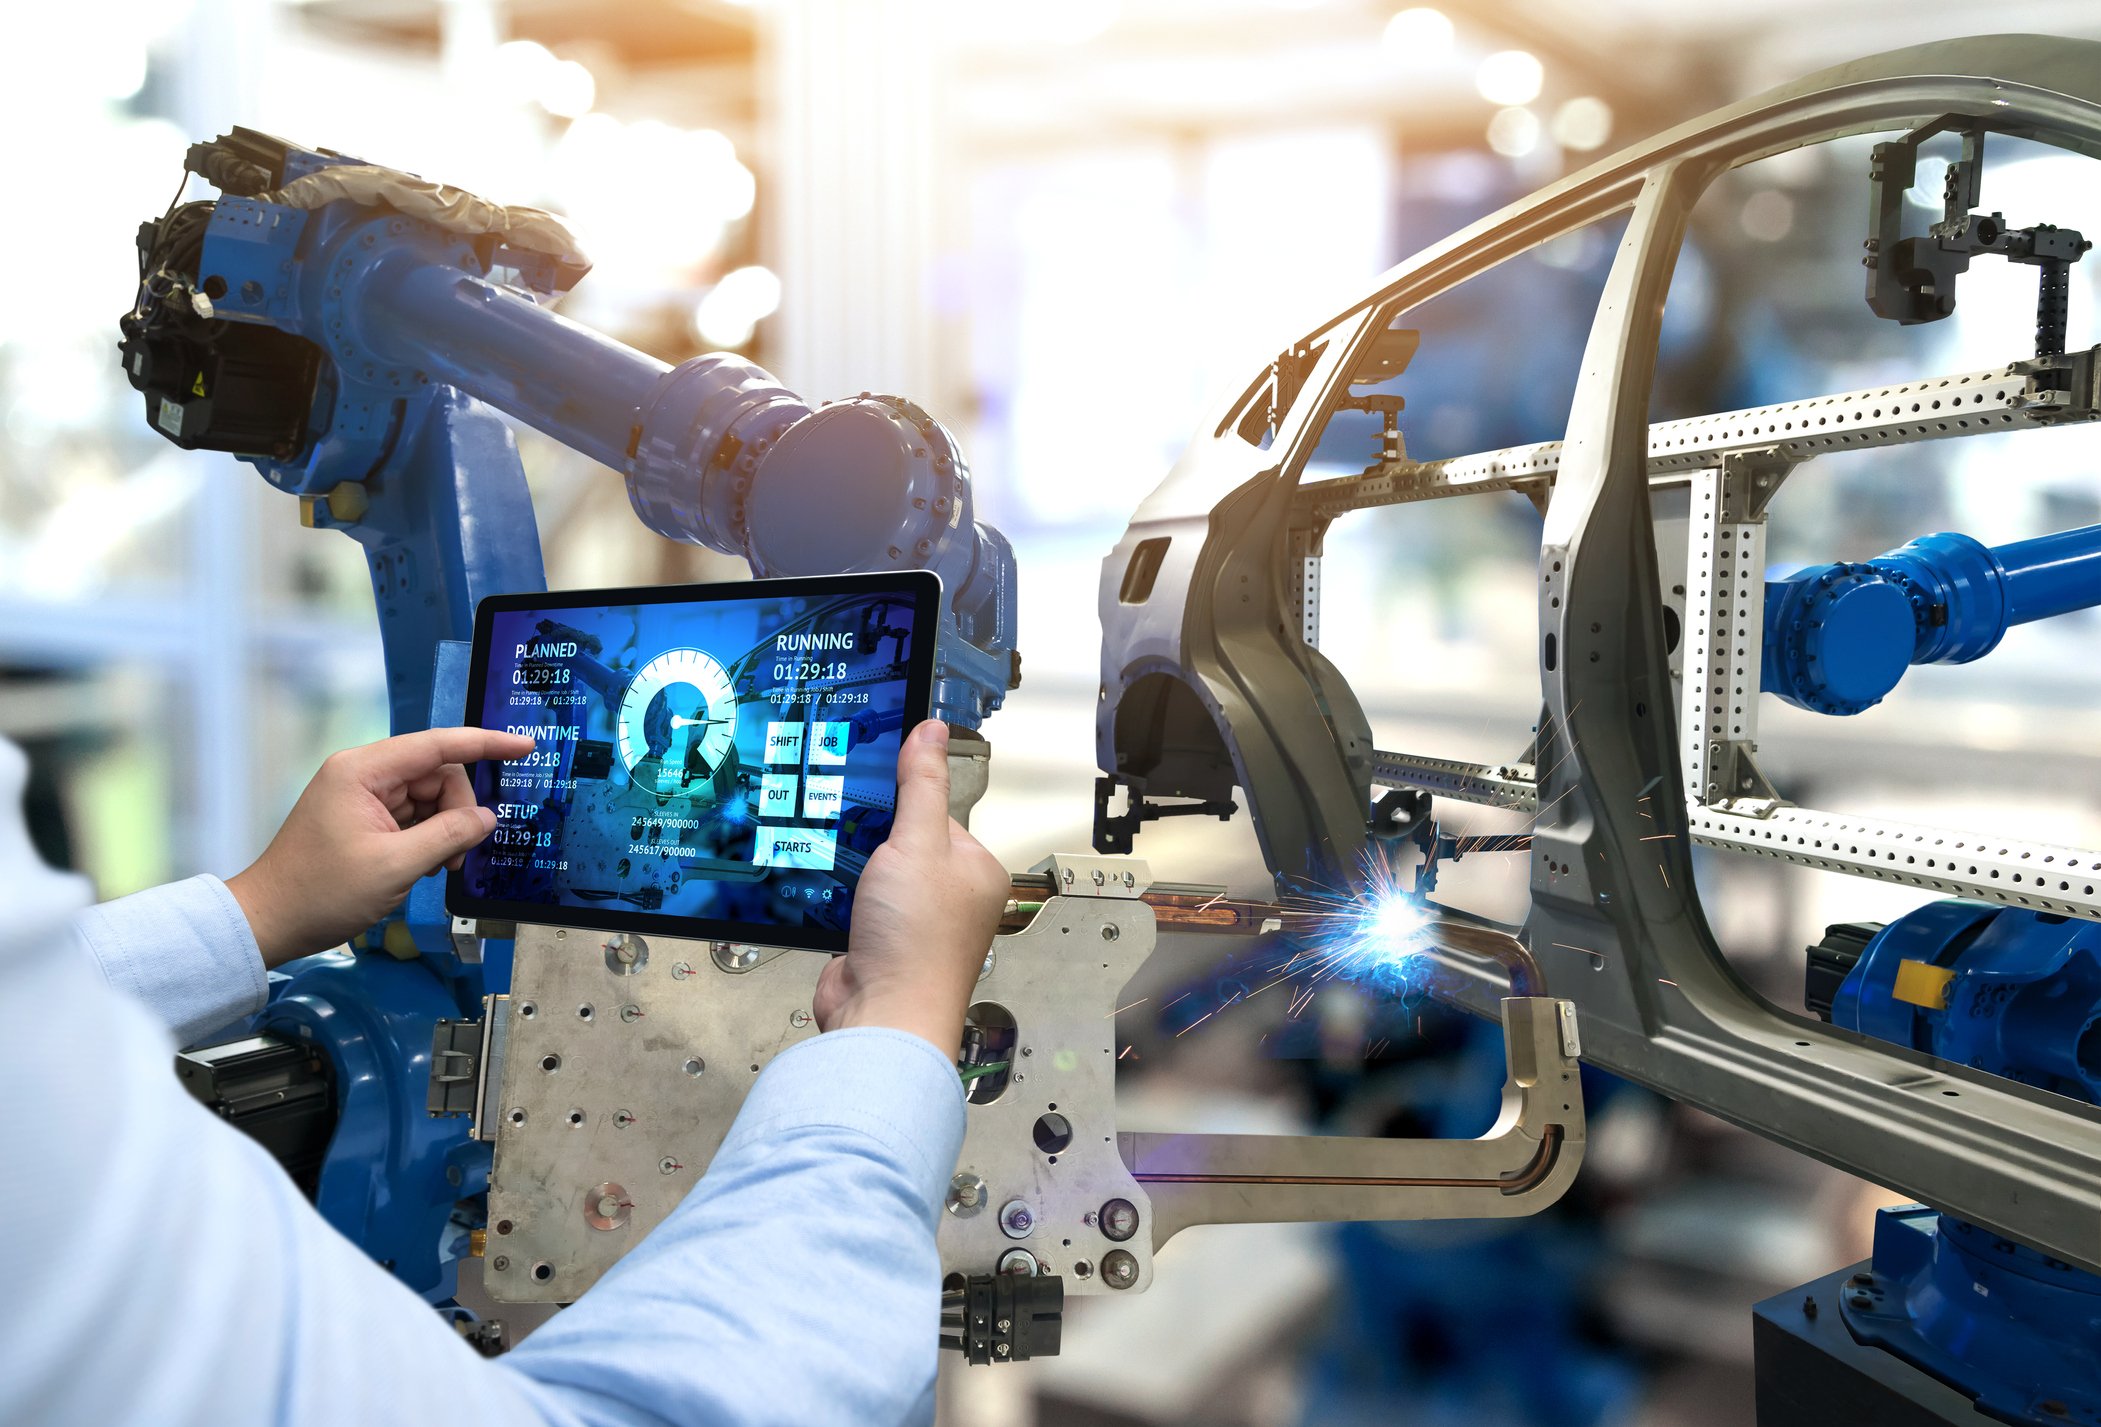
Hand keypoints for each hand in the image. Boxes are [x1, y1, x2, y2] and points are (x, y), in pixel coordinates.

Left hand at [227, 727, 534, 965]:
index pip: (438, 745)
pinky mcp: (361, 818)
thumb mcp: (396, 866)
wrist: (269, 922)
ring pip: (428, 798)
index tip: (524, 746)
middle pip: (436, 775)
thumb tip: (486, 819)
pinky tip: (422, 865)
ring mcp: (360, 796)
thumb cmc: (321, 893)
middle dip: (457, 811)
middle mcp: (362, 774)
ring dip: (442, 830)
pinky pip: (411, 816)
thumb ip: (449, 836)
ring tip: (434, 868)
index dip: (486, 744)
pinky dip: (426, 838)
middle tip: (455, 856)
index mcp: (363, 771)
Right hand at [813, 721, 1008, 1059]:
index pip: (938, 813)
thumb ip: (921, 784)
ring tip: (835, 865)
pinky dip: (835, 897)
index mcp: (976, 869)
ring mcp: (912, 922)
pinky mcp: (876, 942)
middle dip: (870, 838)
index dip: (903, 803)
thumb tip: (932, 729)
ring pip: (872, 874)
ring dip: (850, 869)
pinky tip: (823, 893)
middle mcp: (950, 897)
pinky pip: (851, 903)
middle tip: (847, 828)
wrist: (882, 1016)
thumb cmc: (916, 941)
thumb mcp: (918, 842)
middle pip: (901, 842)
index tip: (871, 788)